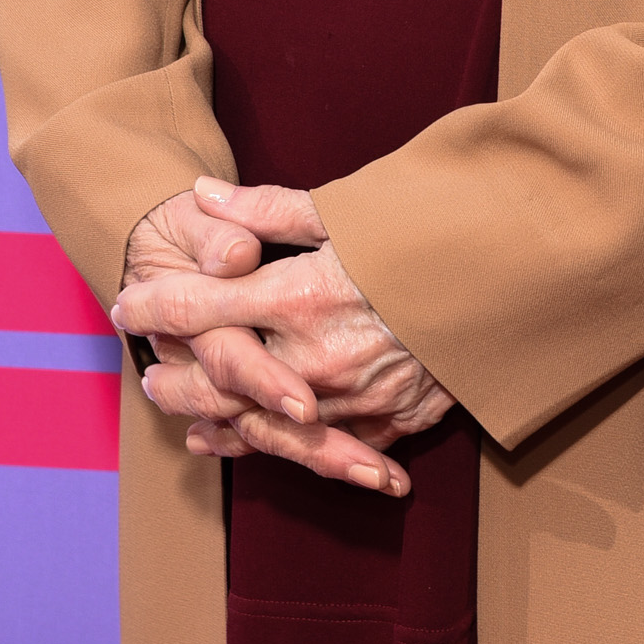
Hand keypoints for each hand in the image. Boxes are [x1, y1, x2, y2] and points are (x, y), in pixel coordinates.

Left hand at [115, 179, 455, 498]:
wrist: (518, 275)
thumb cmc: (430, 229)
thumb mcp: (347, 208)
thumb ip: (267, 209)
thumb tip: (202, 195)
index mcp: (301, 297)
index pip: (202, 306)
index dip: (156, 304)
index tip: (126, 303)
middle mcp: (318, 360)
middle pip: (221, 383)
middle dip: (178, 377)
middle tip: (149, 373)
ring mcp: (354, 400)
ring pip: (263, 428)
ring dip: (219, 422)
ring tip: (190, 421)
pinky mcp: (390, 423)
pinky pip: (322, 448)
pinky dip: (283, 447)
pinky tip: (262, 444)